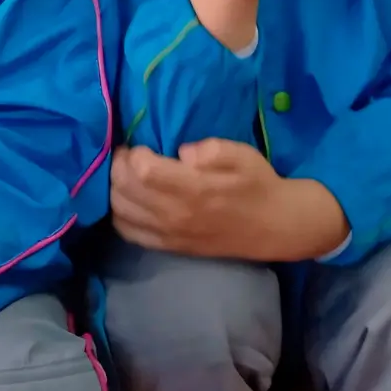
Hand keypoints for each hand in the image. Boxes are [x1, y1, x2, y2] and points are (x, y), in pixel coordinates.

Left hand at [110, 140, 347, 261]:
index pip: (143, 171)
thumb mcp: (243, 155)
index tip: (139, 144)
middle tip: (127, 155)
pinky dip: (120, 214)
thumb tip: (183, 152)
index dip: (133, 153)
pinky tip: (127, 200)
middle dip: (118, 166)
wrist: (275, 226)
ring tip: (126, 175)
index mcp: (195, 189)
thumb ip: (212, 149)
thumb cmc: (258, 184)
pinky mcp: (170, 246)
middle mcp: (176, 214)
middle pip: (124, 189)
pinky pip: (130, 233)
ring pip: (121, 211)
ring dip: (115, 189)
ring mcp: (171, 234)